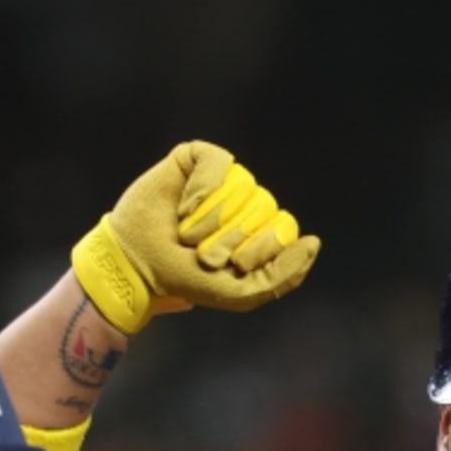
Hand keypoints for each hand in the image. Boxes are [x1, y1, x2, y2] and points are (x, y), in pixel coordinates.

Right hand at [70, 141, 319, 334]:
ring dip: (210, 219)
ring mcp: (224, 177)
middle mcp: (247, 200)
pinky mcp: (197, 158)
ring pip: (242, 186)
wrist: (136, 265)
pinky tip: (183, 209)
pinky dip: (201, 191)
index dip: (258, 248)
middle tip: (202, 253)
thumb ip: (282, 277)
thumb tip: (314, 243)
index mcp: (262, 228)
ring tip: (186, 234)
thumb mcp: (240, 292)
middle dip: (230, 237)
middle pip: (264, 206)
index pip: (283, 227)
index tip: (228, 266)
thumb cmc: (186, 278)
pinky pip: (218, 163)